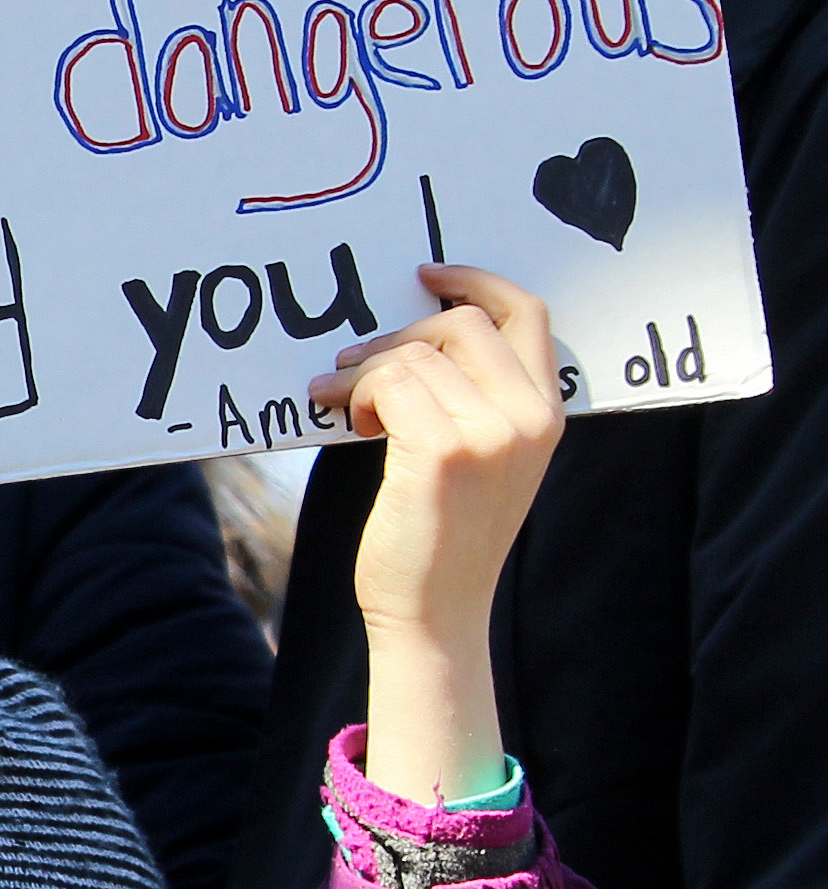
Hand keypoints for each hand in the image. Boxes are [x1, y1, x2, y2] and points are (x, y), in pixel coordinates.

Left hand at [313, 267, 561, 805]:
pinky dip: (358, 393)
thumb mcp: (482, 461)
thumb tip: (415, 341)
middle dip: (399, 333)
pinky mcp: (441, 450)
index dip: (477, 281)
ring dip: (364, 371)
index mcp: (547, 414)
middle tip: (352, 363)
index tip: (428, 276)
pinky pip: (389, 383)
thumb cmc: (443, 538)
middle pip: (463, 324)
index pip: (529, 313)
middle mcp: (528, 418)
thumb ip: (474, 401)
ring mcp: (489, 432)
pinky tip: (352, 422)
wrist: (434, 612)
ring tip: (341, 401)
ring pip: (414, 354)